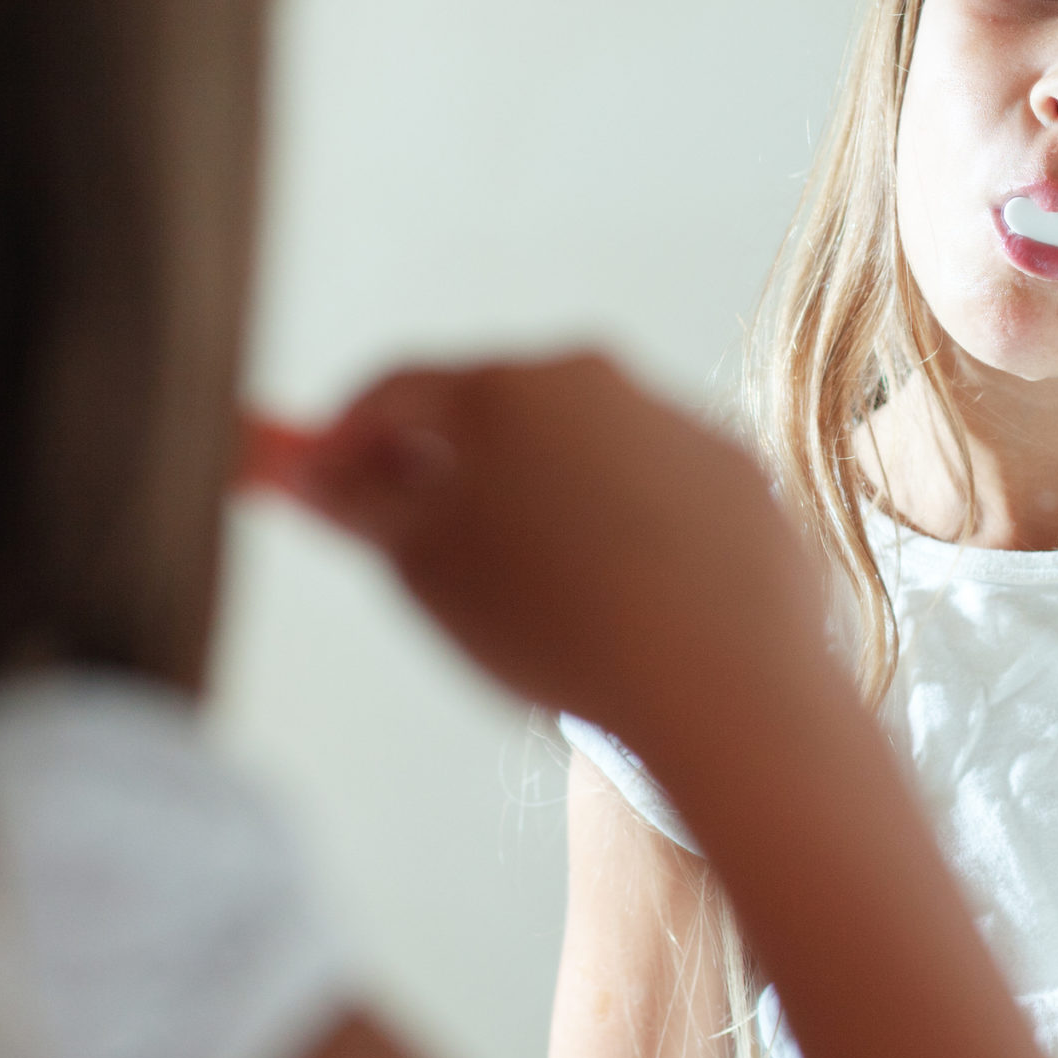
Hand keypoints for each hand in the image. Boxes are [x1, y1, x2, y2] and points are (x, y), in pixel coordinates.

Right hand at [246, 355, 829, 751]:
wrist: (723, 679)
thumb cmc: (551, 624)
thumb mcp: (421, 568)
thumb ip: (360, 504)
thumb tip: (318, 473)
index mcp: (502, 386)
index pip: (395, 392)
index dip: (344, 438)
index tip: (322, 484)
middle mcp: (595, 378)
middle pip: (492, 410)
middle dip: (446, 466)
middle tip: (419, 539)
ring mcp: (677, 420)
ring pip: (580, 450)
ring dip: (540, 498)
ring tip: (531, 594)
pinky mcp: (739, 474)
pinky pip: (657, 490)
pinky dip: (624, 527)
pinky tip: (621, 600)